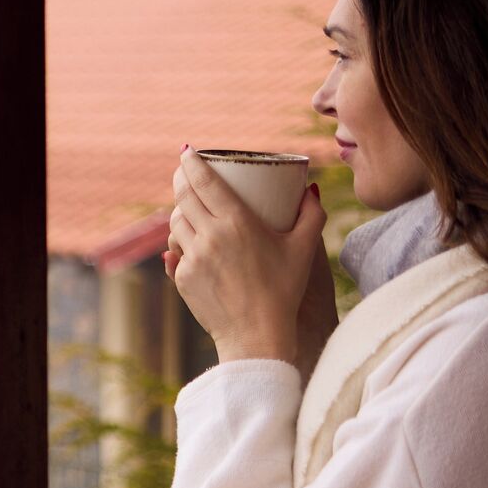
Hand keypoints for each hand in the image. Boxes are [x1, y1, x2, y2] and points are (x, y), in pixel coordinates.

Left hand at [164, 151, 331, 370]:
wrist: (257, 336)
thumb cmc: (284, 291)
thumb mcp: (304, 250)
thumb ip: (312, 215)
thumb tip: (311, 189)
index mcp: (237, 223)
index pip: (204, 181)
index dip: (191, 163)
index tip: (187, 152)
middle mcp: (209, 236)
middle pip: (183, 197)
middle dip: (181, 180)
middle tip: (185, 173)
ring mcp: (192, 257)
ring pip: (175, 222)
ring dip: (180, 212)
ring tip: (191, 208)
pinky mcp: (181, 276)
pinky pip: (175, 251)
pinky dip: (181, 243)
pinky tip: (190, 241)